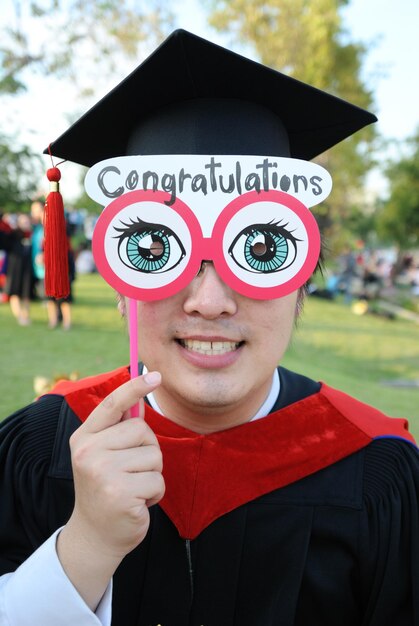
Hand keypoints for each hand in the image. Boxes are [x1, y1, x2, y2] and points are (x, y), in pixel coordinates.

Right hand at [57, 372, 164, 608]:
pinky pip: (158, 481)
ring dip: (151, 476)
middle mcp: (89, 452)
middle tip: (130, 472)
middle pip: (143, 431)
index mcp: (84, 438)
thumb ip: (117, 430)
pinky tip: (136, 504)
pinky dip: (154, 494)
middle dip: (147, 451)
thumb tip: (140, 401)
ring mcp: (103, 473)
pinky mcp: (120, 494)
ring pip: (154, 457)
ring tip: (132, 488)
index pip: (113, 404)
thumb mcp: (101, 455)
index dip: (135, 387)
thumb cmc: (105, 488)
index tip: (155, 375)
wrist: (95, 535)